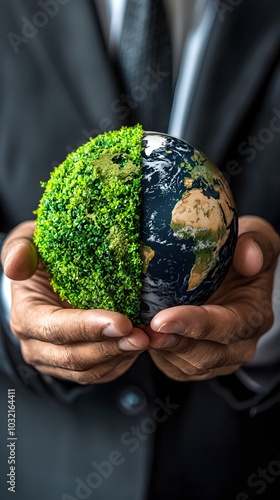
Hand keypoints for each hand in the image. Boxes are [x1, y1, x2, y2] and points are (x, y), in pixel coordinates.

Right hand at [1, 221, 148, 383]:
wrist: (48, 271)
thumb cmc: (41, 254)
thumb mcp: (26, 241)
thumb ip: (20, 249)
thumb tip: (15, 266)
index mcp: (26, 316)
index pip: (55, 329)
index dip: (87, 327)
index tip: (120, 321)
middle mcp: (37, 345)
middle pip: (74, 356)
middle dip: (110, 347)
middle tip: (140, 335)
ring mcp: (55, 359)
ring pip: (89, 370)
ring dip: (120, 356)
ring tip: (146, 339)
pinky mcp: (74, 365)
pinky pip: (99, 373)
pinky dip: (122, 361)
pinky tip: (139, 344)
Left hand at [145, 216, 279, 380]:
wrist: (233, 270)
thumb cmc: (241, 252)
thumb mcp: (257, 238)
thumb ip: (258, 244)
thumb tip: (249, 258)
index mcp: (255, 316)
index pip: (228, 327)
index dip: (195, 325)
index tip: (163, 319)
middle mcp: (240, 344)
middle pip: (206, 355)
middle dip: (172, 343)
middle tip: (143, 330)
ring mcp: (219, 356)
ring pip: (188, 365)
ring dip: (160, 350)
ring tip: (136, 332)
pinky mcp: (197, 362)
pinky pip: (175, 367)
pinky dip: (155, 355)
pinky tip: (140, 336)